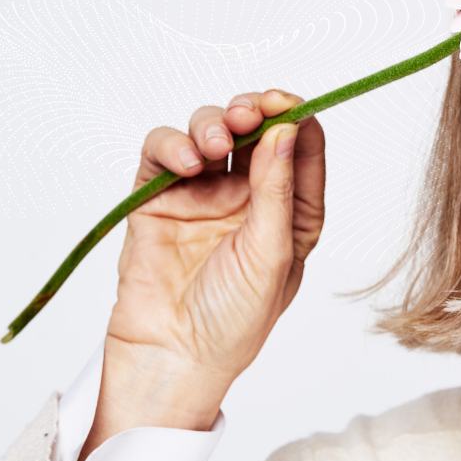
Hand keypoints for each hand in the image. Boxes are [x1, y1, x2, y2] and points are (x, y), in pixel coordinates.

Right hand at [78, 90, 325, 460]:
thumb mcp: (272, 254)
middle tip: (248, 114)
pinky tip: (185, 163)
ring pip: (209, 130)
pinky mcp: (159, 198)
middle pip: (254, 128)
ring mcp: (203, 194)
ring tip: (214, 147)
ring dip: (212, 124)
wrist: (173, 358)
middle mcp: (250, 195)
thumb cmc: (234, 320)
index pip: (301, 146)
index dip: (295, 116)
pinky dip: (172, 144)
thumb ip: (278, 190)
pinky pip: (163, 153)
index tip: (286, 102)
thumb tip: (288, 129)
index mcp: (291, 209)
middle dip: (252, 110)